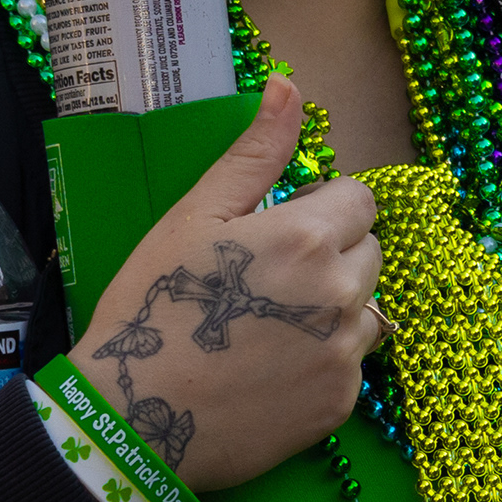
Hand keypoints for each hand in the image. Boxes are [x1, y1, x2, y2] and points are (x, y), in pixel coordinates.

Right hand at [73, 78, 385, 492]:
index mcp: (310, 236)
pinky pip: (351, 366)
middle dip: (332, 254)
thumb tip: (290, 84)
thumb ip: (256, 151)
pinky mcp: (340, 405)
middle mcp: (343, 293)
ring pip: (367, 311)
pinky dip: (322, 362)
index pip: (360, 201)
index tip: (276, 231)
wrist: (132, 417)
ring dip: (334, 308)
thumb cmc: (155, 305)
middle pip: (369, 253)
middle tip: (265, 280)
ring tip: (268, 325)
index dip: (320, 209)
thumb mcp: (196, 214)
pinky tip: (269, 369)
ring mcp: (346, 355)